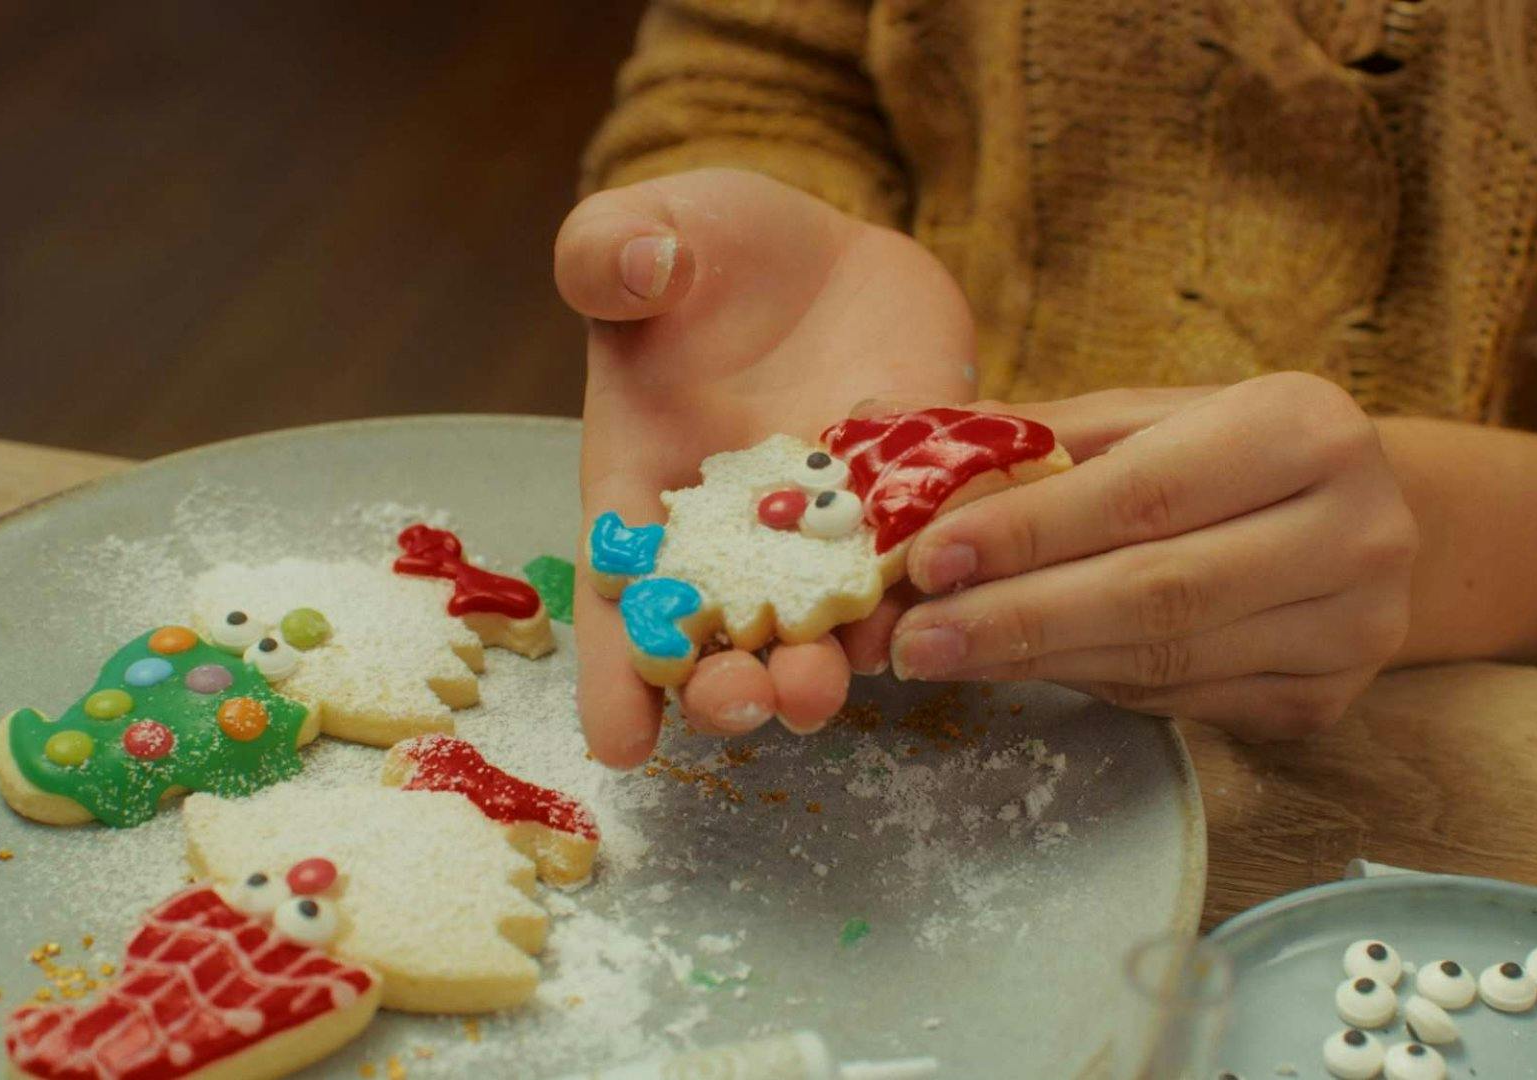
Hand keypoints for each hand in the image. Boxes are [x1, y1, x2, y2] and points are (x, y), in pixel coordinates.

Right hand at [555, 168, 973, 765]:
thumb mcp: (642, 230)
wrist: (822, 249)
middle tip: (748, 704)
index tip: (621, 744)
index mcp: (646, 489)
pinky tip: (926, 619)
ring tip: (825, 688)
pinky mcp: (911, 501)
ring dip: (825, 665)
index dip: (617, 672)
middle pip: (724, 637)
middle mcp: (735, 535)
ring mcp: (828, 528)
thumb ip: (610, 252)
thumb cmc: (704, 249)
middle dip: (730, 684)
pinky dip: (922, 591)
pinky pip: (920, 556)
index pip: (622, 597)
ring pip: (825, 621)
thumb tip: (637, 269)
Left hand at [861, 374, 1418, 739]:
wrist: (1359, 517)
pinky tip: (1024, 669)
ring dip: (1036, 663)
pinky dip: (1090, 687)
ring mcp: (1353, 629)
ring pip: (1164, 662)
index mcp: (1307, 429)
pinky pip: (1182, 704)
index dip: (1030, 532)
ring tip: (940, 654)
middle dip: (1015, 618)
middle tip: (911, 638)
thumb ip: (1029, 438)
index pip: (1146, 492)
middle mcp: (1356, 530)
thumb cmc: (1225, 454)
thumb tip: (884, 440)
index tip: (928, 558)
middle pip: (1156, 592)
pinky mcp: (1327, 702)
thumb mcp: (1144, 419)